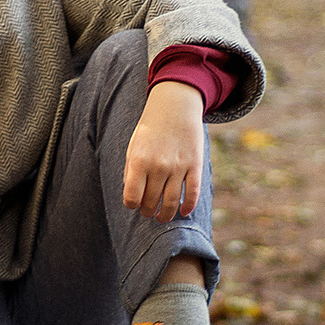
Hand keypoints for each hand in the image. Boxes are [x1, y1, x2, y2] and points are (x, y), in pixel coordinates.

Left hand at [123, 80, 206, 221]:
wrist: (174, 106)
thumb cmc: (150, 128)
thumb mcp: (133, 146)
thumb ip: (130, 171)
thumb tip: (133, 197)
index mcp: (138, 161)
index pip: (132, 198)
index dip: (132, 205)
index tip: (135, 203)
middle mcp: (158, 166)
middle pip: (151, 203)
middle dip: (148, 212)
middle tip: (149, 212)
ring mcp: (178, 166)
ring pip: (171, 203)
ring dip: (166, 216)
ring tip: (162, 218)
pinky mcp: (195, 165)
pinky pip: (192, 193)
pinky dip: (188, 207)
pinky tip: (183, 211)